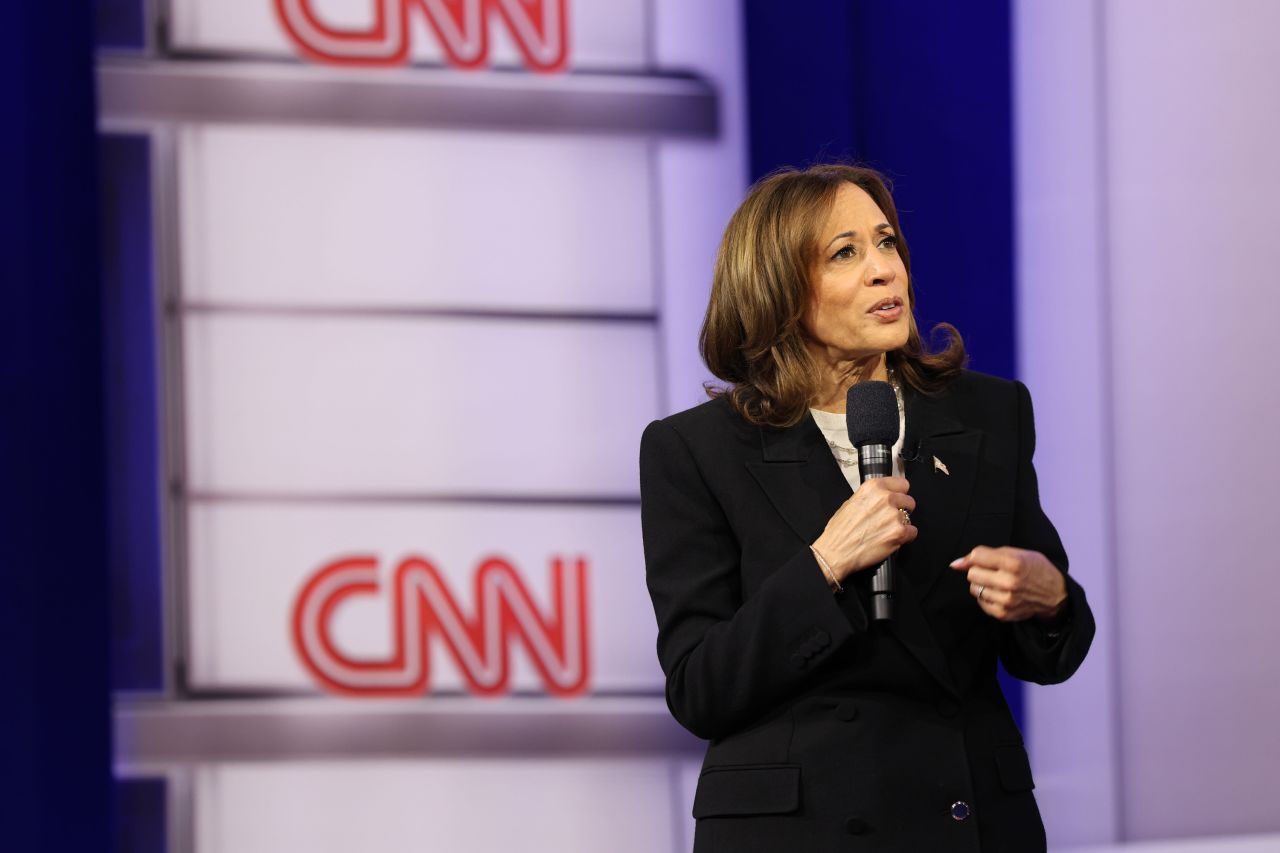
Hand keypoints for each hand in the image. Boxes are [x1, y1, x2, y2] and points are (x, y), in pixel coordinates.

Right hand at [813, 477, 916, 581]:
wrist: (835, 552)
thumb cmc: (839, 531)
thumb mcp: (851, 502)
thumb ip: (871, 498)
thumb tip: (882, 498)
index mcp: (873, 487)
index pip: (902, 484)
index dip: (899, 494)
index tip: (897, 499)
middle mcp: (885, 498)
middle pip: (908, 501)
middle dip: (901, 510)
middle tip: (889, 520)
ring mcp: (893, 515)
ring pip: (909, 518)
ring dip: (901, 525)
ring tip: (885, 532)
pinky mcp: (899, 532)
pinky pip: (912, 532)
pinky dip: (905, 537)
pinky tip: (890, 540)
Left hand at [948, 546, 1067, 621]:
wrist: (1054, 593)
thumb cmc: (1034, 568)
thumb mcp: (1016, 553)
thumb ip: (985, 554)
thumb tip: (955, 564)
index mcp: (1014, 563)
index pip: (976, 556)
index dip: (976, 556)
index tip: (981, 559)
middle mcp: (1010, 583)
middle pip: (972, 574)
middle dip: (979, 570)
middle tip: (993, 571)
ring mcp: (1006, 600)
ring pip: (974, 588)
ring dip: (982, 584)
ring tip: (998, 582)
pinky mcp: (1003, 614)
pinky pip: (980, 602)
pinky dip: (986, 596)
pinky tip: (999, 593)